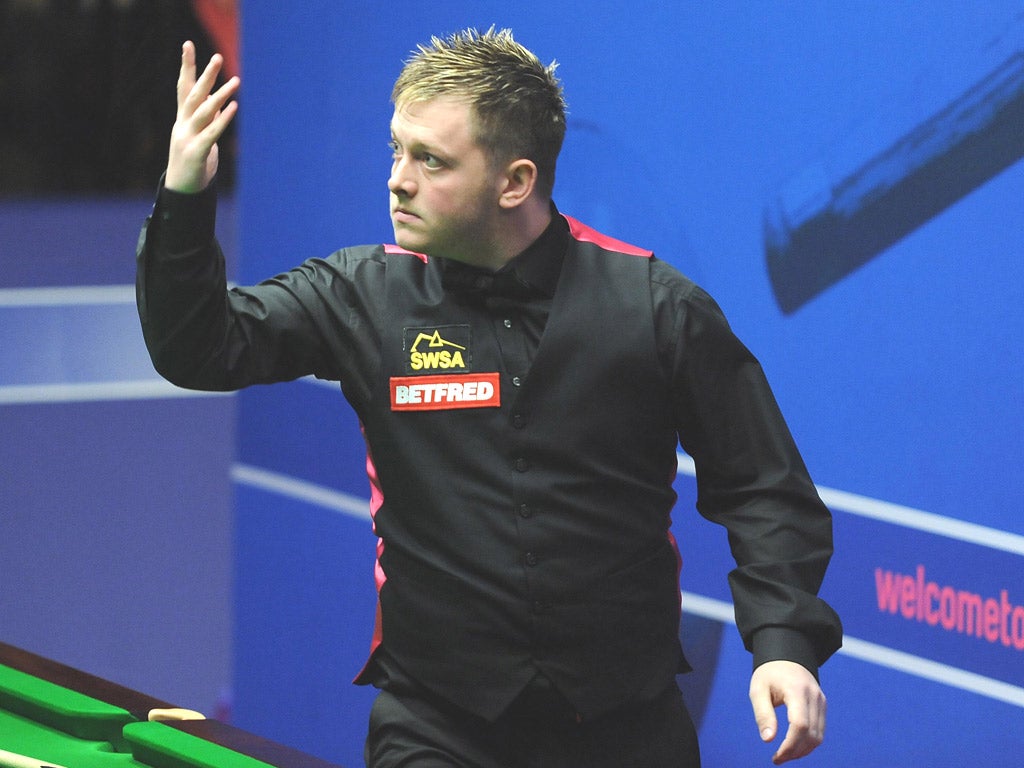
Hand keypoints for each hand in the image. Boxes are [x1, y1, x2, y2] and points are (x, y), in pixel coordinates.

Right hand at [165, 40, 239, 192]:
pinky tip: (234, 107)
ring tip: (236, 81)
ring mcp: (187, 137)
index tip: (188, 44)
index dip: (186, 66)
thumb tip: (219, 102)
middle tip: (218, 57)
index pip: (184, 86)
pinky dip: (223, 119)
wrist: (182, 189)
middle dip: (205, 75)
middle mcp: (183, 124)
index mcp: (183, 118)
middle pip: (194, 94)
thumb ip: (208, 118)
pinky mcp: (196, 152)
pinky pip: (211, 133)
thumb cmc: (194, 160)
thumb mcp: (200, 135)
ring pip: (204, 111)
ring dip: (220, 95)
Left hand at [749, 660, 825, 763]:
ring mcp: (821, 701)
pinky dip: (808, 742)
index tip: (776, 757)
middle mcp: (814, 696)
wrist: (786, 655)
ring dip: (803, 750)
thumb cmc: (769, 673)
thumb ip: (763, 714)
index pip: (800, 725)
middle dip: (795, 752)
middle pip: (811, 734)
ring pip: (818, 736)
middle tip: (777, 759)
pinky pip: (819, 731)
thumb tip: (768, 740)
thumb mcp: (758, 690)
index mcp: (796, 690)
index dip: (790, 746)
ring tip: (784, 755)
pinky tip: (794, 746)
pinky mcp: (822, 705)